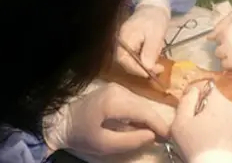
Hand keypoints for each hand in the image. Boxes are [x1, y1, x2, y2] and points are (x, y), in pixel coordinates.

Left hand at [44, 83, 169, 156]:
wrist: (60, 121)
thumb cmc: (81, 134)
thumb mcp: (104, 145)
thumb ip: (130, 141)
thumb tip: (152, 136)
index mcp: (114, 101)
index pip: (144, 111)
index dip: (159, 124)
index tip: (170, 136)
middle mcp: (118, 89)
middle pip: (144, 105)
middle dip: (155, 121)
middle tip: (164, 137)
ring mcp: (117, 86)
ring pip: (141, 103)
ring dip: (148, 117)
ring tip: (155, 133)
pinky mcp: (115, 89)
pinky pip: (134, 101)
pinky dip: (140, 113)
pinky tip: (141, 124)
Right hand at [117, 0, 170, 76]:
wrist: (154, 6)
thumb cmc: (155, 19)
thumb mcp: (156, 35)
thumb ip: (150, 51)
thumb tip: (147, 68)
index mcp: (124, 39)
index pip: (124, 60)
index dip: (137, 70)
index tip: (151, 73)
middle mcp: (120, 42)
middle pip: (126, 62)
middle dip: (142, 69)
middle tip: (158, 70)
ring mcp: (124, 42)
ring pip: (130, 60)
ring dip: (143, 66)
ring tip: (158, 66)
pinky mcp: (129, 43)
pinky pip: (133, 55)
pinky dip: (143, 60)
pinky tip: (153, 59)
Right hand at [171, 84, 231, 162]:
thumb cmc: (196, 145)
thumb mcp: (181, 123)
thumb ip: (186, 102)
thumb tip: (193, 91)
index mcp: (219, 100)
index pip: (206, 86)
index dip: (195, 94)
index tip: (188, 107)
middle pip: (216, 101)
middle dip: (205, 108)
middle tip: (195, 123)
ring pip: (224, 113)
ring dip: (215, 119)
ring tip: (205, 134)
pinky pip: (231, 126)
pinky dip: (223, 130)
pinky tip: (215, 141)